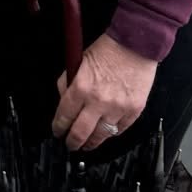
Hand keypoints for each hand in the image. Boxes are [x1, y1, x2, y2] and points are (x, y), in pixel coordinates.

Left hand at [52, 31, 157, 150]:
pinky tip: (105, 135)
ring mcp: (117, 108)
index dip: (58, 126)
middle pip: (80, 132)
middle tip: (69, 145)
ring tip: (87, 146)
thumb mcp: (78, 61)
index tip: (57, 131)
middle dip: (72, 142)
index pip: (64, 115)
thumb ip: (68, 82)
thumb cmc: (106, 50)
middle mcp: (98, 101)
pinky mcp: (133, 112)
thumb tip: (64, 101)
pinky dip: (111, 134)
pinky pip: (119, 130)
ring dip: (91, 143)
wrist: (135, 46)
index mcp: (81, 87)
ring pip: (101, 136)